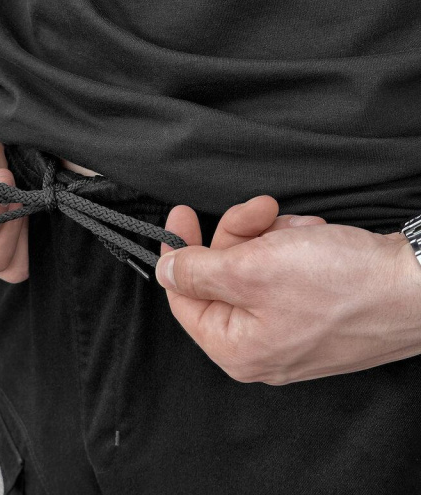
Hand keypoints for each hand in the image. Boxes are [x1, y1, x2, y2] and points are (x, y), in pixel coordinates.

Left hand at [155, 196, 420, 384]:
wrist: (419, 285)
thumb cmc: (339, 284)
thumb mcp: (250, 268)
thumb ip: (197, 272)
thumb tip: (164, 271)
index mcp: (236, 348)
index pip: (183, 298)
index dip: (178, 252)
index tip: (181, 215)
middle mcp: (261, 346)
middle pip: (221, 276)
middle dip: (240, 235)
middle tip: (260, 211)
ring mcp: (290, 329)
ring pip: (254, 267)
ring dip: (272, 238)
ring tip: (302, 231)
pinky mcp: (315, 310)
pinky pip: (284, 271)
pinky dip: (293, 246)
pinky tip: (316, 238)